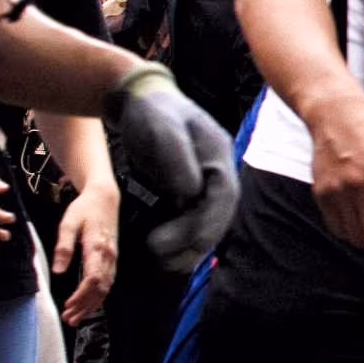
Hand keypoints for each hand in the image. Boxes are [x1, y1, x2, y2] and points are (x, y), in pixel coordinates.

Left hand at [55, 181, 117, 324]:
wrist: (105, 198)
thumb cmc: (84, 209)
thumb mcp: (68, 223)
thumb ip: (63, 247)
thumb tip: (57, 271)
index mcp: (97, 248)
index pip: (92, 279)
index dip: (81, 296)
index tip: (68, 306)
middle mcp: (109, 256)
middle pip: (100, 288)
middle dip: (85, 306)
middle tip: (69, 319)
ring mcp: (113, 258)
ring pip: (106, 288)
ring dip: (92, 304)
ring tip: (76, 317)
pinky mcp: (113, 258)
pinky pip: (108, 282)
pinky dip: (99, 296)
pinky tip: (89, 304)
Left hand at [103, 65, 237, 268]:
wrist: (142, 101)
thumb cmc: (152, 112)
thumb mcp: (161, 128)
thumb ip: (176, 156)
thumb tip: (190, 192)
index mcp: (219, 156)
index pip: (221, 198)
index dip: (199, 225)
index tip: (163, 241)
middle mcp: (219, 174)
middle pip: (218, 217)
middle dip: (191, 242)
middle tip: (156, 254)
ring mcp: (208, 184)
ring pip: (209, 224)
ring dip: (189, 247)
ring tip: (161, 261)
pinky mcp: (193, 192)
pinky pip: (195, 221)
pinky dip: (183, 240)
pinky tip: (163, 252)